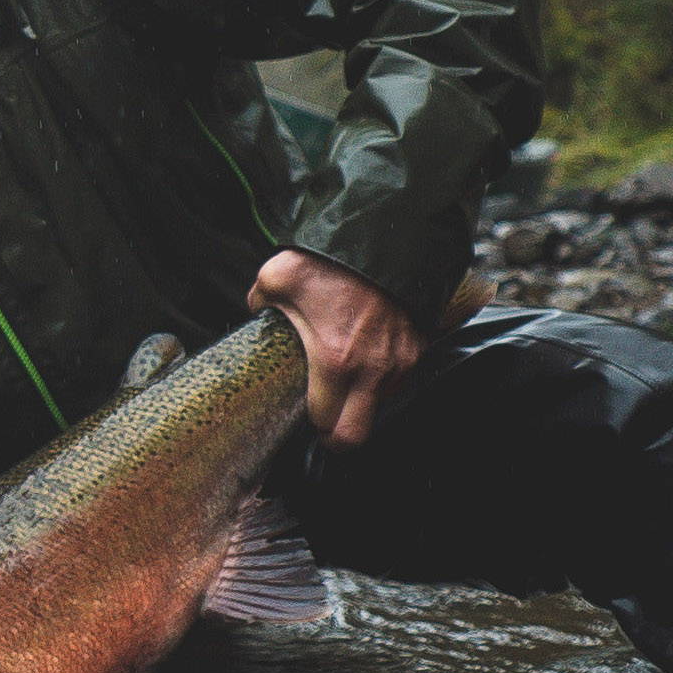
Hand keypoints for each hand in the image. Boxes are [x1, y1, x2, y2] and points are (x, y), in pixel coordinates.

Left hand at [246, 250, 420, 449]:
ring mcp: (399, 361)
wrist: (387, 235)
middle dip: (336, 436)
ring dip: (360, 402)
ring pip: (379, 407)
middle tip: (323, 421)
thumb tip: (255, 311)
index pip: (324, 423)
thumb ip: (260, 304)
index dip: (310, 425)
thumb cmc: (334, 260)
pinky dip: (380, 378)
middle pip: (355, 437)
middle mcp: (372, 369)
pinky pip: (397, 380)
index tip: (303, 417)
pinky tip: (364, 357)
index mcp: (334, 361)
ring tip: (343, 378)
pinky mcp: (417, 348)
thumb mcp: (278, 279)